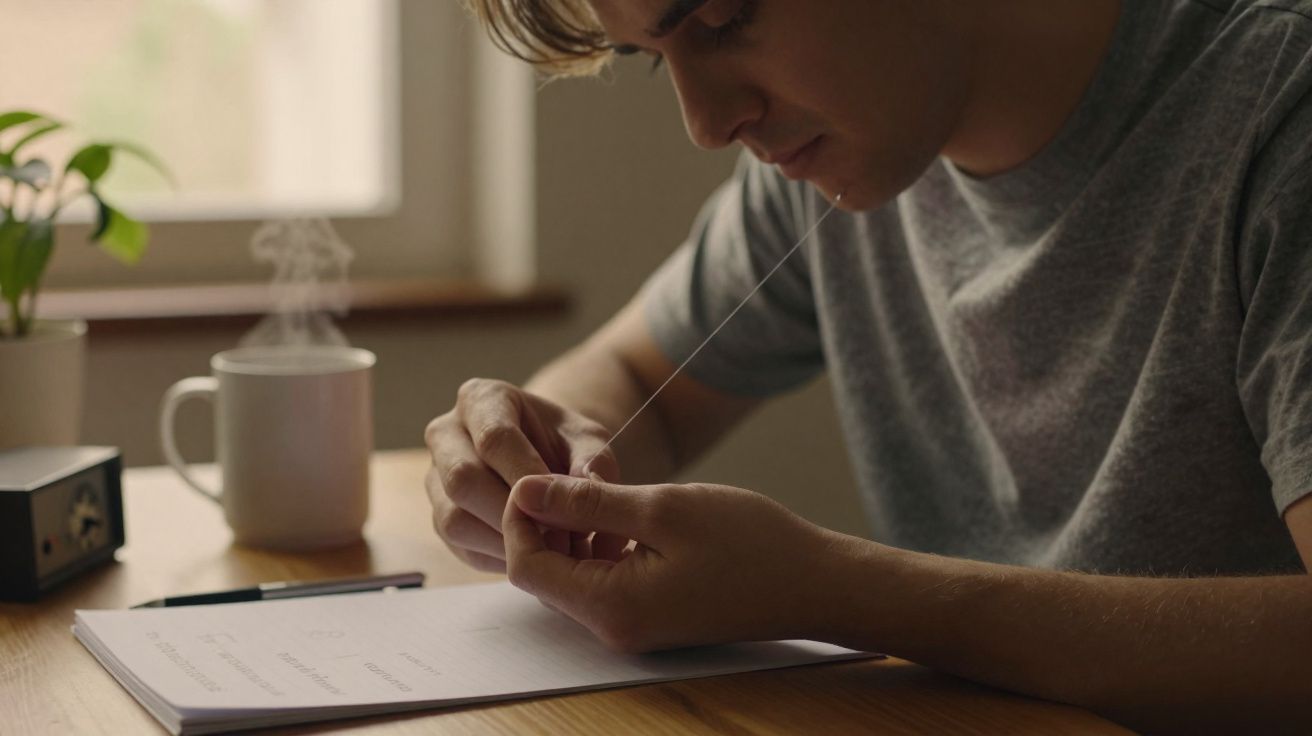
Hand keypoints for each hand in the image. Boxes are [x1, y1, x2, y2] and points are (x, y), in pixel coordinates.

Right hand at [424, 378, 623, 572]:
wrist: (545, 457)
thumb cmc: (565, 443)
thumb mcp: (588, 440)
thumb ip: (593, 460)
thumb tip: (590, 487)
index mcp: (480, 399)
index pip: (494, 438)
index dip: (527, 474)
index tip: (561, 501)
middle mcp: (446, 435)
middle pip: (463, 480)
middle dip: (512, 513)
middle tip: (557, 534)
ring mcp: (436, 478)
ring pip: (454, 519)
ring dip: (505, 542)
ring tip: (549, 549)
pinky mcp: (439, 517)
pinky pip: (460, 546)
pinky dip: (499, 558)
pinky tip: (533, 555)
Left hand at [502, 474, 838, 652]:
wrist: (814, 583)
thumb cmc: (751, 543)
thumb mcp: (663, 508)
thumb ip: (587, 502)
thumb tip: (524, 490)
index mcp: (611, 606)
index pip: (527, 566)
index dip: (520, 517)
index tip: (536, 473)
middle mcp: (614, 629)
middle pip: (544, 575)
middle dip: (542, 524)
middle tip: (562, 473)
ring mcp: (633, 629)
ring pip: (572, 577)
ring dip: (573, 533)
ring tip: (595, 489)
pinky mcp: (650, 618)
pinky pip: (602, 583)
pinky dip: (600, 547)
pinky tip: (624, 515)